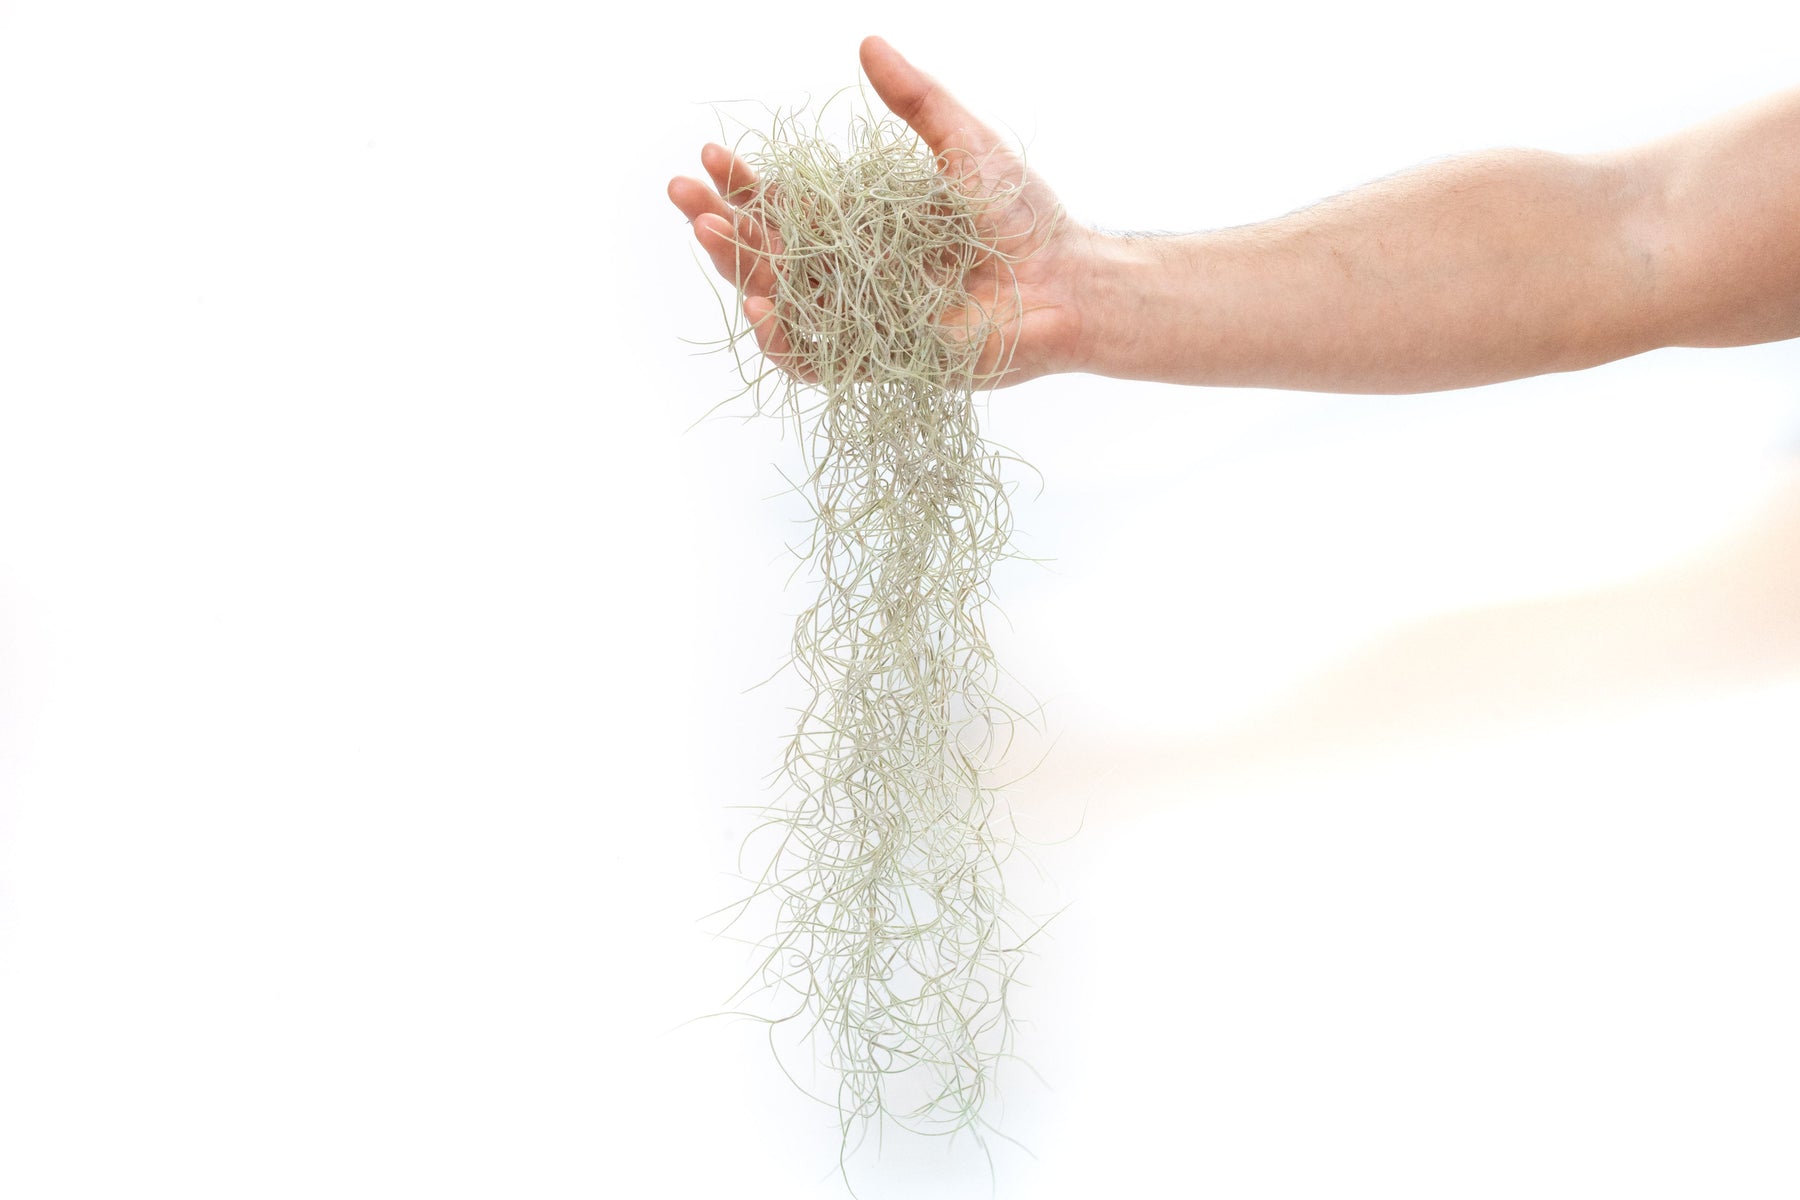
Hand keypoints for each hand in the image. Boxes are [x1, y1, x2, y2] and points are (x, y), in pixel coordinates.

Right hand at [666, 36, 1092, 387]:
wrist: (1067, 281)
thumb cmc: (1022, 215)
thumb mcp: (963, 145)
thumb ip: (916, 102)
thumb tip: (867, 41)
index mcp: (862, 227)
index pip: (785, 206)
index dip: (746, 184)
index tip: (713, 155)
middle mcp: (854, 275)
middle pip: (767, 253)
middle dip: (720, 222)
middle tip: (684, 191)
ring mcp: (864, 320)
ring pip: (779, 302)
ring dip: (739, 269)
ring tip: (712, 232)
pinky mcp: (883, 361)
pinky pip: (816, 362)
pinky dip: (783, 339)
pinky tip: (760, 304)